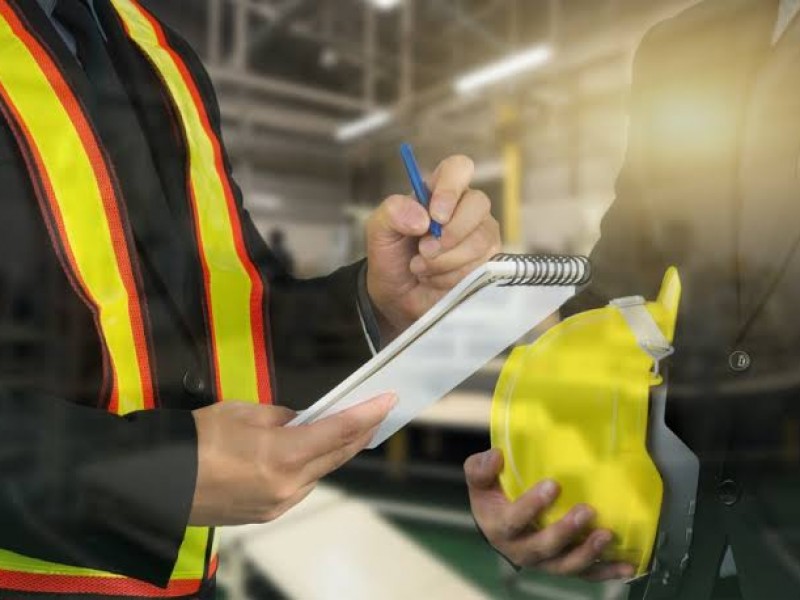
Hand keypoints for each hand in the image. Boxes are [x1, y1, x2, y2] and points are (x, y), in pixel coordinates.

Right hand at [189, 393, 396, 525]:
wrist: (157, 482)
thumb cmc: (196, 439)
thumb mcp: (243, 411)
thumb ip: (283, 416)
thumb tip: (304, 421)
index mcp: (282, 454)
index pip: (338, 430)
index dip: (367, 414)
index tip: (388, 401)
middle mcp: (288, 485)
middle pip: (337, 455)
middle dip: (360, 433)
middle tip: (376, 413)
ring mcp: (279, 504)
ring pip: (321, 473)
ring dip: (335, 451)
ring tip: (344, 430)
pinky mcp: (267, 514)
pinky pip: (301, 487)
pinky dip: (310, 468)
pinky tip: (308, 454)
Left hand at [366, 154, 500, 339]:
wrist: (397, 297)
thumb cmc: (391, 257)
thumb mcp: (379, 231)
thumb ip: (393, 212)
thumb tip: (422, 218)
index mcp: (439, 191)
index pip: (458, 168)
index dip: (450, 189)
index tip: (435, 216)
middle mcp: (465, 208)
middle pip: (478, 204)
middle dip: (450, 233)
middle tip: (424, 250)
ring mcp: (481, 235)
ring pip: (479, 241)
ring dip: (444, 261)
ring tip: (421, 268)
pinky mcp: (487, 262)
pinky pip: (480, 266)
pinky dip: (451, 277)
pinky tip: (436, 279)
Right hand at [465, 449, 634, 580]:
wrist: (499, 526)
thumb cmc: (493, 498)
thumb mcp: (480, 481)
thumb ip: (481, 469)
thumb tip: (496, 456)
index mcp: (499, 529)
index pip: (513, 521)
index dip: (532, 506)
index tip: (553, 485)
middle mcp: (521, 551)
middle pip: (543, 548)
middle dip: (566, 532)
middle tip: (587, 511)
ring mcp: (545, 562)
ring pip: (565, 565)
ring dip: (587, 553)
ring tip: (606, 536)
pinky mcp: (563, 566)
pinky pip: (585, 574)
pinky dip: (606, 571)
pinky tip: (625, 565)